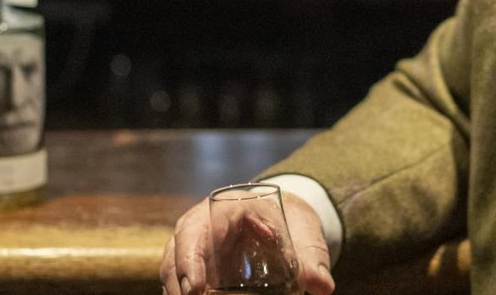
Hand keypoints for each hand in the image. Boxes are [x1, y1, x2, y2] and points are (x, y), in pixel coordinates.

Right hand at [160, 189, 335, 294]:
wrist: (287, 221)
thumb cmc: (292, 221)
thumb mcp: (304, 235)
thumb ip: (312, 258)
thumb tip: (322, 286)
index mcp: (224, 208)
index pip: (194, 230)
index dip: (190, 259)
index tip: (197, 288)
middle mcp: (202, 226)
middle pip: (176, 254)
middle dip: (179, 283)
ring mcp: (196, 249)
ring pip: (174, 272)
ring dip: (179, 291)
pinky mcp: (199, 268)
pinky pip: (185, 283)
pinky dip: (186, 293)